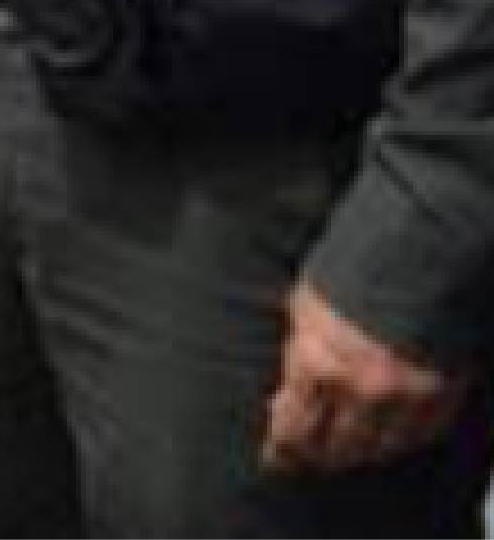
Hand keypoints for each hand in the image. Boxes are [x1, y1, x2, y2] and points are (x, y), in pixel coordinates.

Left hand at [263, 284, 463, 477]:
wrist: (418, 253)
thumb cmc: (353, 267)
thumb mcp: (303, 305)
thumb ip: (297, 350)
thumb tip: (286, 381)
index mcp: (318, 365)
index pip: (292, 428)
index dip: (280, 449)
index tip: (272, 457)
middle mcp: (361, 391)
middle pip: (334, 448)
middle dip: (316, 457)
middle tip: (305, 461)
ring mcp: (405, 398)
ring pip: (377, 449)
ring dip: (356, 455)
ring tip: (342, 456)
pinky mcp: (441, 396)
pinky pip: (418, 437)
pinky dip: (399, 442)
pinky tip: (387, 441)